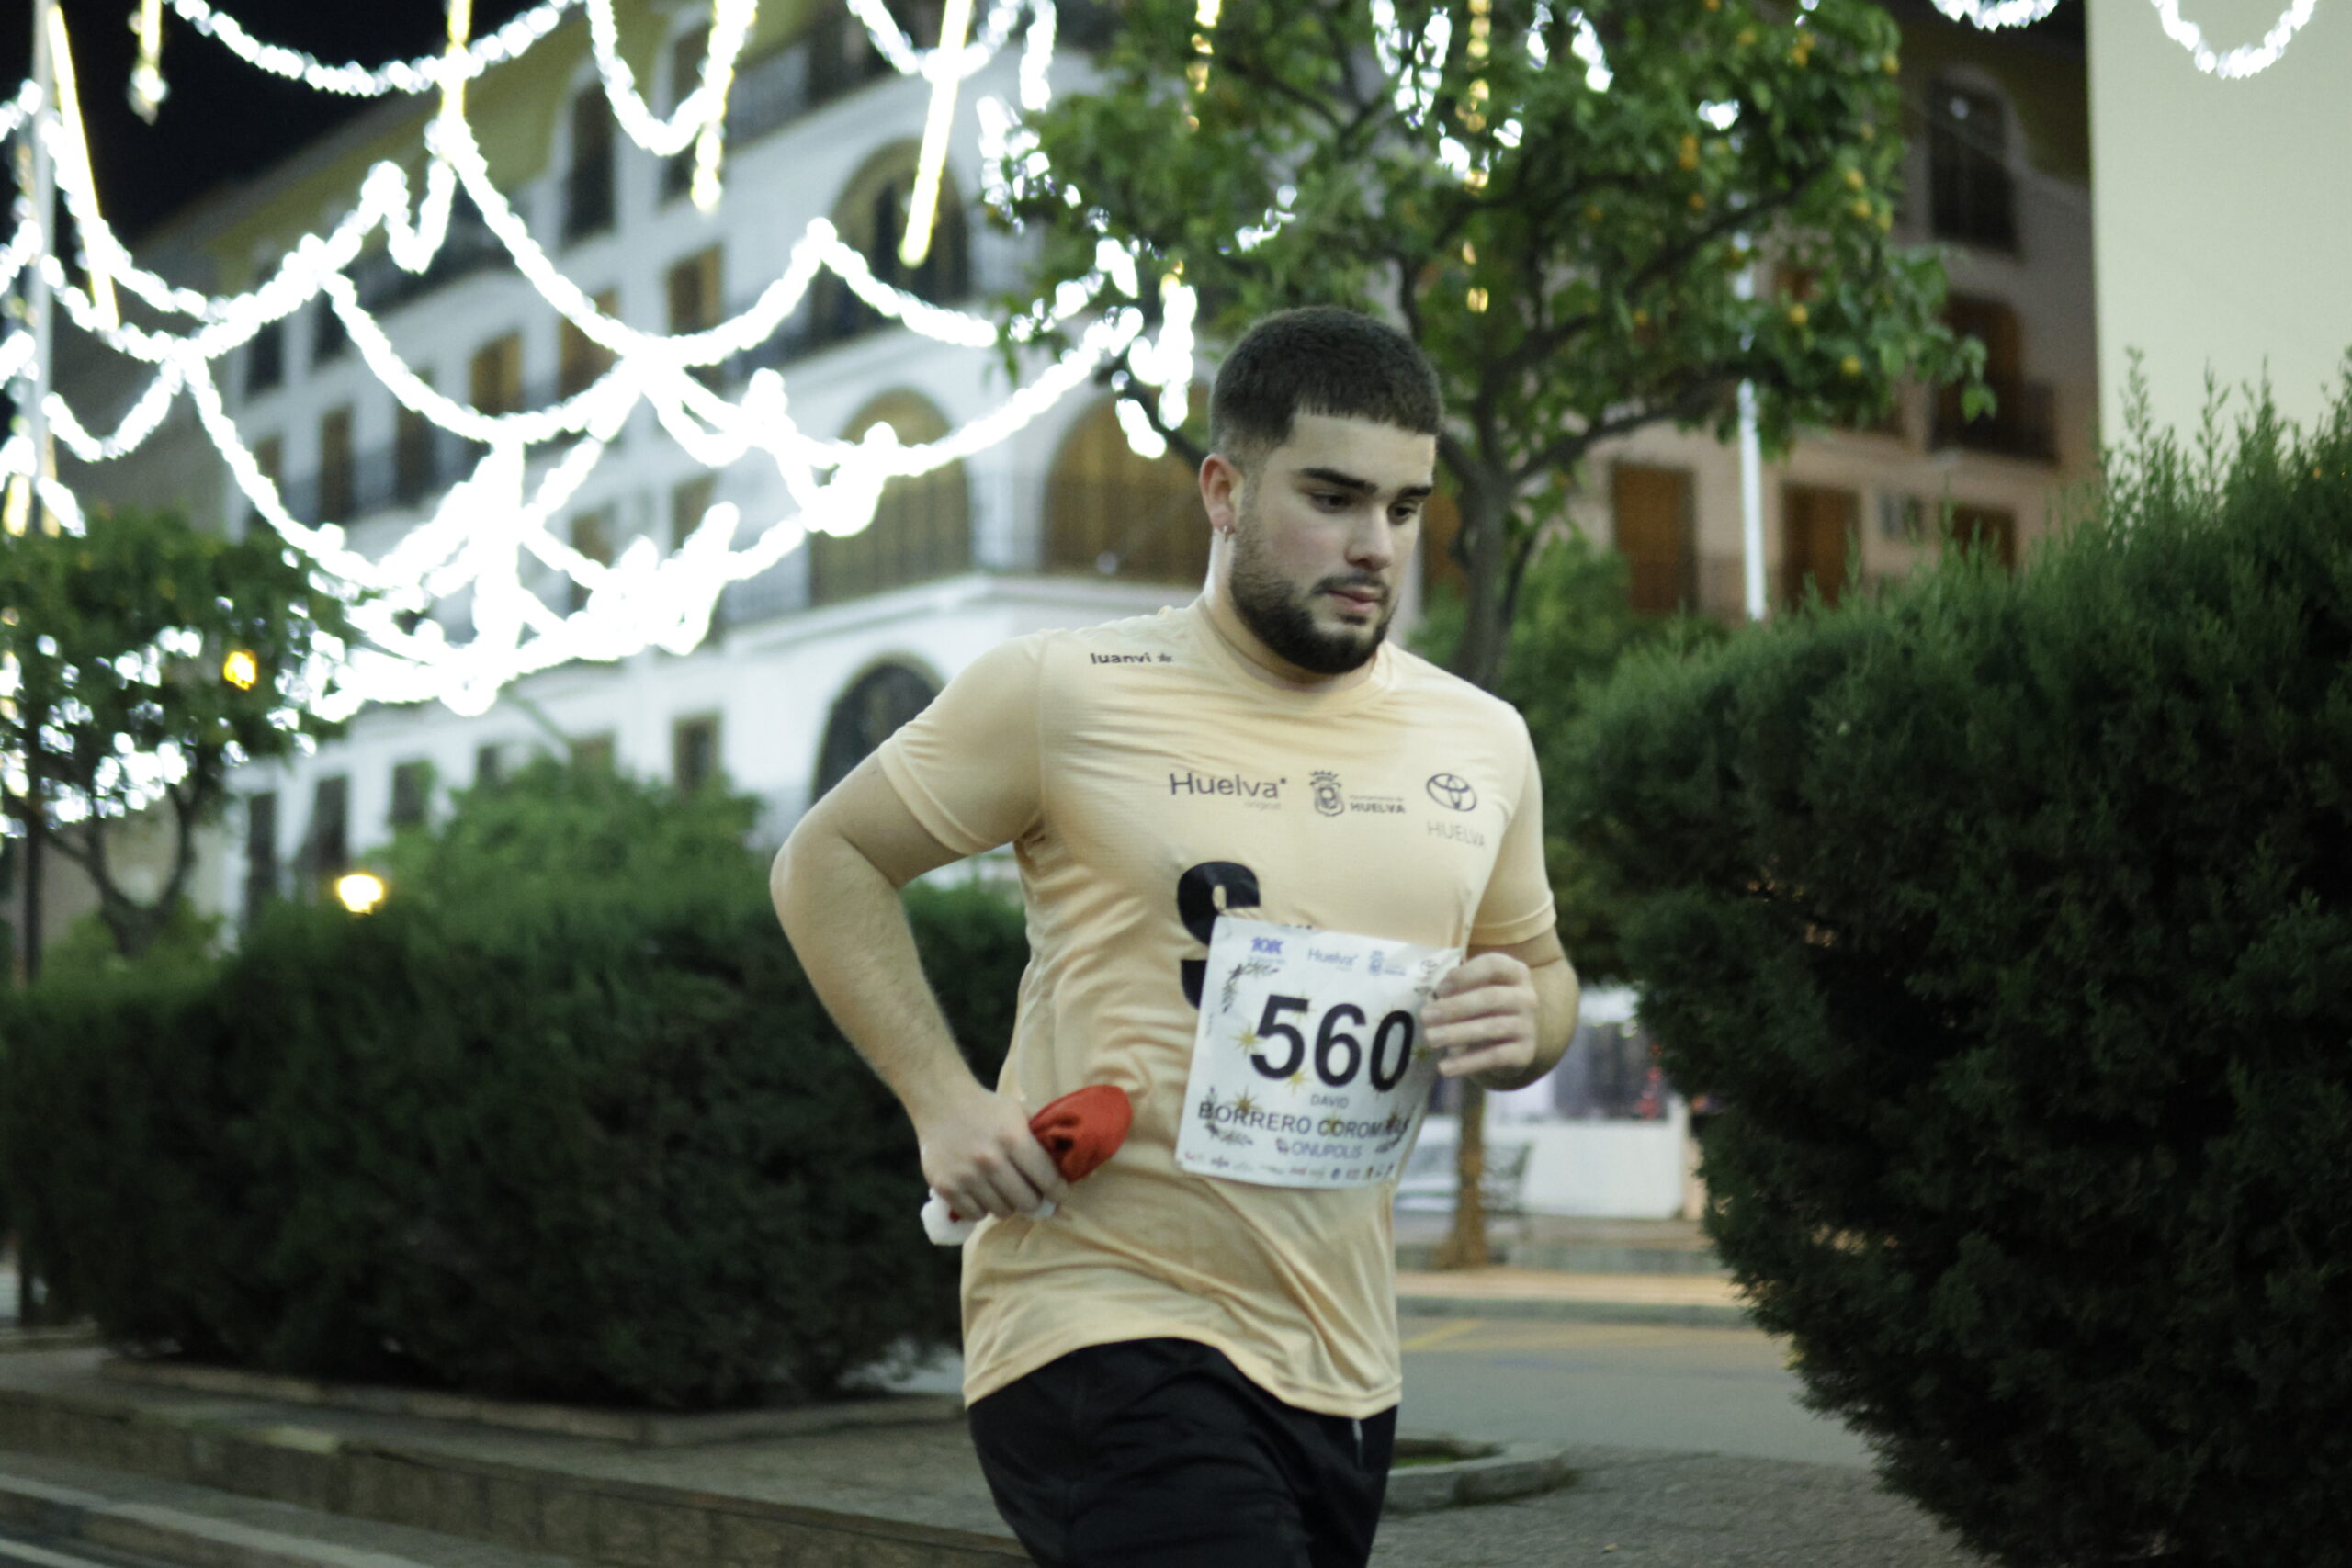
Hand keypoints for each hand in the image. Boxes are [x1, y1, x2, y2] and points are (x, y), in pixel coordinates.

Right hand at [912, 1081, 1068, 1220]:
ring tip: (1004, 1189)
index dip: (1058, 1192)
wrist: (942, 1103)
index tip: (1059, 1195)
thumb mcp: (1020, 1111)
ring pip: (1001, 1211)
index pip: (1047, 1180)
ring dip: (1007, 1204)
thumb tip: (1076, 1154)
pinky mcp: (946, 1187)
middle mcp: (990, 1160)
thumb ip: (1046, 1131)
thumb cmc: (988, 1110)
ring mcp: (966, 1176)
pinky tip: (983, 1193)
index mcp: (1013, 1139)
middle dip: (1034, 1201)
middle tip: (1032, 1194)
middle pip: (1026, 1202)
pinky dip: (982, 1208)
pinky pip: (975, 1215)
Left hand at [1422, 952, 1541, 1086]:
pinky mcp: (1524, 1052)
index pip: (1493, 965)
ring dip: (1456, 1033)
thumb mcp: (1477, 988)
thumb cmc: (1488, 1006)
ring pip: (1491, 1028)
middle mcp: (1527, 996)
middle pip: (1490, 998)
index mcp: (1515, 972)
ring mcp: (1528, 1025)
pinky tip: (1444, 1067)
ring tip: (1430, 1038)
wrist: (1515, 1039)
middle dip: (1454, 1007)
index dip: (1465, 974)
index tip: (1439, 989)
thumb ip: (1459, 985)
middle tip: (1425, 1016)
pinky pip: (1493, 1057)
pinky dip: (1467, 1063)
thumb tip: (1440, 993)